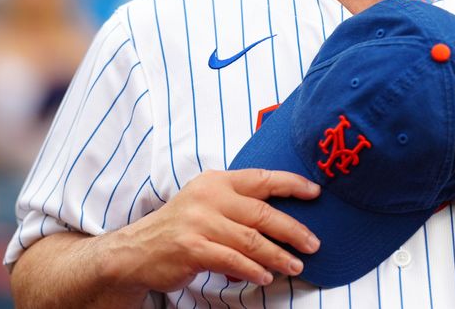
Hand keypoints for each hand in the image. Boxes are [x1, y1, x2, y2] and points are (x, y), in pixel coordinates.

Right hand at [105, 168, 320, 293]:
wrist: (138, 248)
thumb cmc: (182, 224)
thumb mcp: (208, 200)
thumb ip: (239, 201)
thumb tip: (281, 215)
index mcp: (218, 180)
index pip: (262, 178)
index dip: (291, 184)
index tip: (315, 192)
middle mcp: (210, 196)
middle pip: (261, 212)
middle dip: (292, 229)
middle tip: (313, 243)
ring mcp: (200, 222)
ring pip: (250, 239)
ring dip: (277, 255)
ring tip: (296, 265)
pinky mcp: (192, 248)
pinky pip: (231, 260)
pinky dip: (252, 269)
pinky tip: (265, 276)